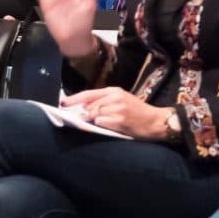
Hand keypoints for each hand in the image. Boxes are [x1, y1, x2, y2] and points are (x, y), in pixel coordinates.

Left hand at [60, 87, 178, 141]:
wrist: (156, 121)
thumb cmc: (138, 112)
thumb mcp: (122, 101)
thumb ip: (104, 102)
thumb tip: (84, 109)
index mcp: (114, 91)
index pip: (88, 94)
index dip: (74, 99)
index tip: (63, 103)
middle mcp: (115, 97)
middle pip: (89, 106)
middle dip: (85, 114)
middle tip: (85, 120)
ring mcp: (117, 109)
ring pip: (94, 115)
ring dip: (94, 121)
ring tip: (105, 123)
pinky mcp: (120, 120)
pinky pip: (101, 123)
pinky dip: (101, 126)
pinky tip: (110, 127)